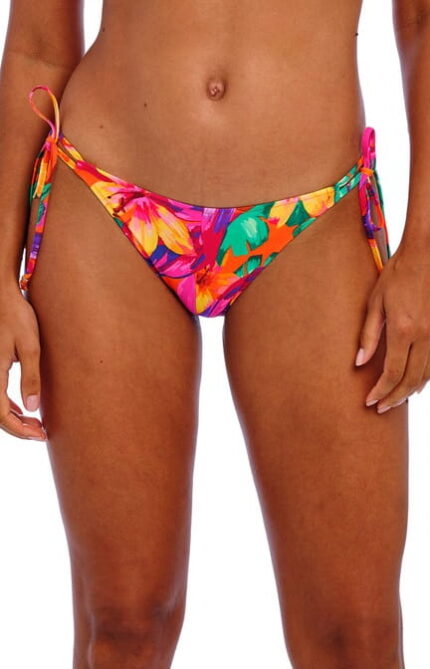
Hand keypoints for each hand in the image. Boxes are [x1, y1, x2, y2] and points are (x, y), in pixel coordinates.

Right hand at [0, 284, 46, 440]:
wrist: (3, 296)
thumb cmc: (17, 317)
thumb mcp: (30, 347)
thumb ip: (31, 378)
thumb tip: (32, 408)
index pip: (1, 414)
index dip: (19, 429)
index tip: (39, 435)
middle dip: (18, 428)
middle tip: (41, 433)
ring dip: (14, 418)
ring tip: (36, 425)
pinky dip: (8, 405)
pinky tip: (23, 409)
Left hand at [355, 243, 429, 412]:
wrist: (426, 255)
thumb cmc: (396, 275)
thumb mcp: (375, 303)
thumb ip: (368, 335)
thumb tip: (359, 363)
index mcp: (403, 330)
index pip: (392, 373)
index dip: (381, 391)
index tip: (370, 402)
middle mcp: (425, 336)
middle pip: (411, 379)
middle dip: (395, 397)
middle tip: (381, 408)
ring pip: (427, 375)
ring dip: (411, 390)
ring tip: (396, 399)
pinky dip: (426, 377)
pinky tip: (416, 383)